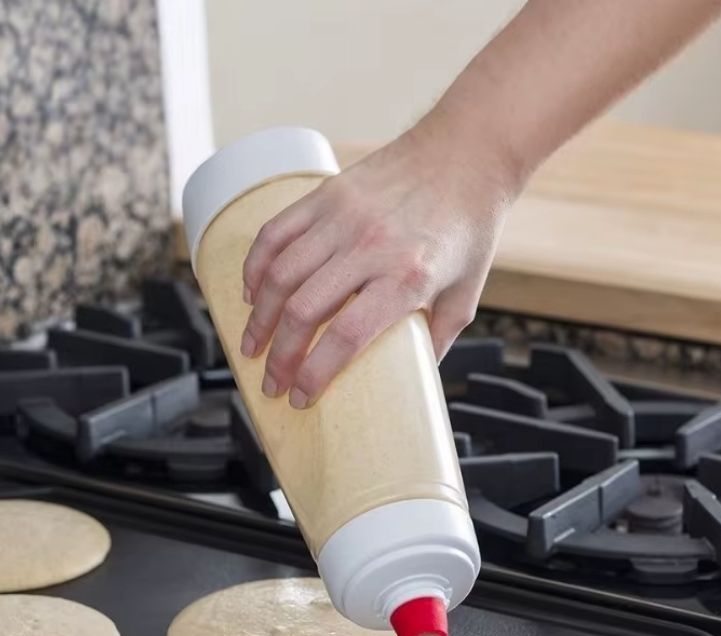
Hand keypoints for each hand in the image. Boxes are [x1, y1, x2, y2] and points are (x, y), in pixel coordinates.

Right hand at [239, 114, 517, 408]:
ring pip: (281, 274)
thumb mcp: (465, 296)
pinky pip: (275, 234)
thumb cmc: (469, 228)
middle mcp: (370, 246)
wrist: (466, 154)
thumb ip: (436, 341)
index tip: (302, 396)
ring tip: (251, 346)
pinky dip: (256, 267)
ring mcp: (344, 217)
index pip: (346, 336)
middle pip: (304, 311)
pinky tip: (251, 293)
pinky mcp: (326, 194)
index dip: (315, 372)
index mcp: (407, 277)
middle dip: (279, 356)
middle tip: (271, 383)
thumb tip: (411, 381)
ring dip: (259, 318)